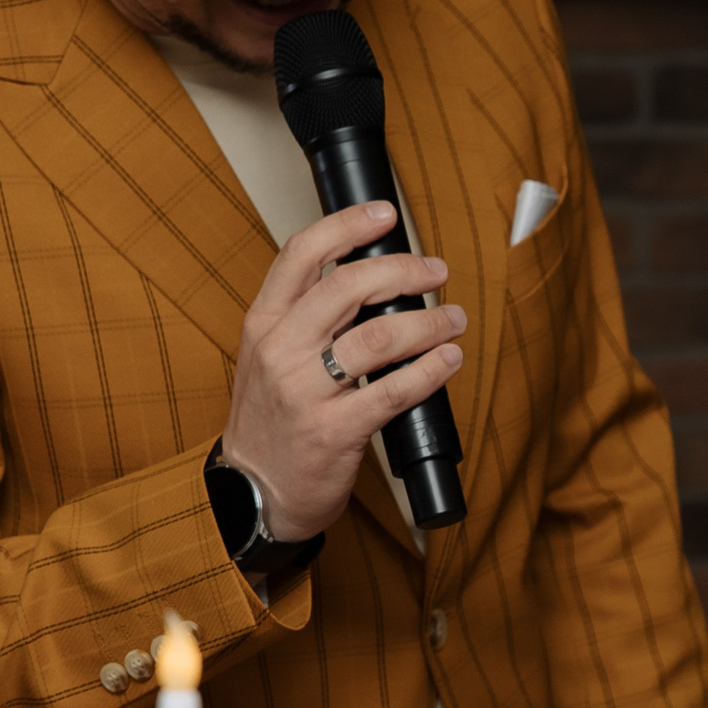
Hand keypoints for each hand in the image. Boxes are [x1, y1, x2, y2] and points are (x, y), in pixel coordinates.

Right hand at [220, 200, 466, 541]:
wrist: (254, 493)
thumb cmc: (272, 423)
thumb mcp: (269, 358)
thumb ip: (306, 318)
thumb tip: (367, 277)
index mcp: (263, 323)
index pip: (302, 254)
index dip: (347, 225)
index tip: (385, 214)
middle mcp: (280, 350)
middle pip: (349, 285)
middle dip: (404, 271)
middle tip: (436, 272)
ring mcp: (304, 392)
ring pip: (378, 336)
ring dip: (428, 322)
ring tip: (453, 319)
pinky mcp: (333, 431)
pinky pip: (393, 390)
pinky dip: (430, 370)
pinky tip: (449, 360)